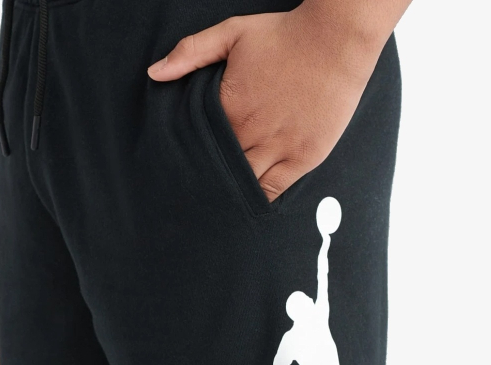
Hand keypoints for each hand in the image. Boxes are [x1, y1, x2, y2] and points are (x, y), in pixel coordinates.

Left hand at [148, 2, 384, 200]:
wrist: (336, 40)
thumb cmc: (284, 35)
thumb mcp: (232, 33)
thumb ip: (191, 53)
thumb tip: (154, 73)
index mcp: (229, 107)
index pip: (200, 144)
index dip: (190, 156)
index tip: (178, 169)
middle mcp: (251, 133)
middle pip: (219, 167)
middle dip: (207, 179)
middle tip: (193, 196)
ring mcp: (279, 147)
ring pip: (244, 182)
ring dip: (230, 192)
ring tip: (217, 206)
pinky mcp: (303, 156)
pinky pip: (275, 188)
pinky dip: (259, 199)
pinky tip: (247, 206)